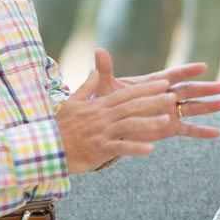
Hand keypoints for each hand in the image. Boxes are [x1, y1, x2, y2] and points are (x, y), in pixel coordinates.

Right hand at [56, 76, 175, 173]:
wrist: (47, 148)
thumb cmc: (60, 126)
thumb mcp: (72, 102)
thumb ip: (87, 86)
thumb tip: (94, 70)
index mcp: (98, 105)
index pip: (126, 94)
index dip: (146, 88)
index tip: (162, 83)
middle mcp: (102, 117)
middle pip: (132, 106)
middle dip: (153, 101)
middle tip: (172, 96)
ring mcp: (102, 133)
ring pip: (129, 125)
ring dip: (149, 123)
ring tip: (167, 121)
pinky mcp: (100, 149)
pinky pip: (121, 148)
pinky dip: (136, 148)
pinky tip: (151, 148)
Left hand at [80, 49, 219, 139]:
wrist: (109, 124)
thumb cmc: (109, 102)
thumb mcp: (106, 87)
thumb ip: (104, 70)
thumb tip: (98, 51)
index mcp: (154, 83)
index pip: (173, 75)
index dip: (187, 71)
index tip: (202, 66)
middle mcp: (166, 96)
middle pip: (189, 90)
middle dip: (205, 88)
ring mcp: (169, 112)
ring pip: (193, 107)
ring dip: (208, 106)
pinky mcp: (169, 128)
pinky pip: (188, 129)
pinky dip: (202, 132)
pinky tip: (217, 133)